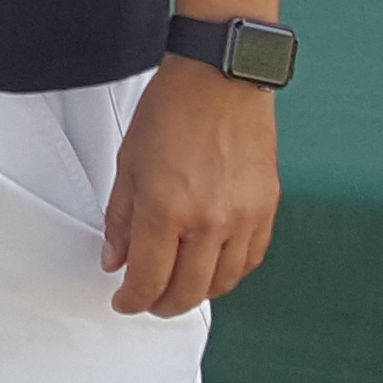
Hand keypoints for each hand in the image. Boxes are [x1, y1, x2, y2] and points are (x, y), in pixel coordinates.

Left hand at [100, 58, 281, 316]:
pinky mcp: (266, 208)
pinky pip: (250, 259)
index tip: (125, 301)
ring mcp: (242, 217)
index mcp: (165, 210)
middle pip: (186, 292)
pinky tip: (213, 266)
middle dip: (162, 305)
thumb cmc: (172, 110)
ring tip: (180, 285)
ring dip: (197, 292)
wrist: (219, 77)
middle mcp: (208, 222)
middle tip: (149, 300)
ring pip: (222, 283)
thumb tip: (116, 260)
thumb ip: (121, 220)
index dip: (132, 300)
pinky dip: (230, 272)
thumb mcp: (129, 164)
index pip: (148, 281)